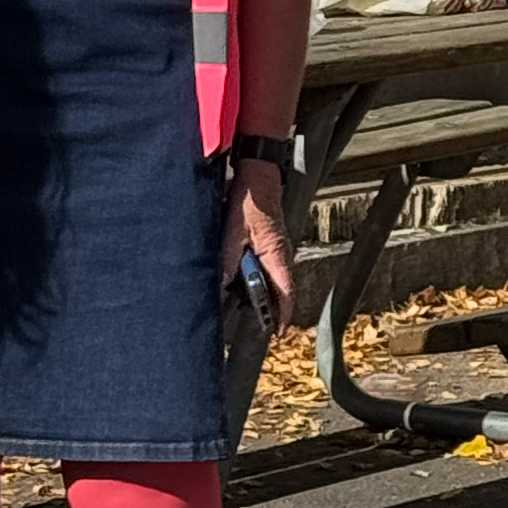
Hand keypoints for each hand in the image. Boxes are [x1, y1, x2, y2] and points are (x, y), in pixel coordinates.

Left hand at [221, 160, 293, 336]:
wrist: (258, 177)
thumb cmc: (249, 202)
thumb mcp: (233, 232)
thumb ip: (228, 259)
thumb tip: (221, 283)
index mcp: (276, 255)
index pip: (286, 292)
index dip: (283, 314)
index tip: (278, 330)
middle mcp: (282, 254)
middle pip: (282, 289)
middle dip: (273, 308)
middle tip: (261, 324)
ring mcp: (279, 248)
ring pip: (275, 278)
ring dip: (265, 293)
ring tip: (250, 307)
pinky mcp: (272, 242)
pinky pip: (270, 267)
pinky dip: (261, 279)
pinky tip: (244, 281)